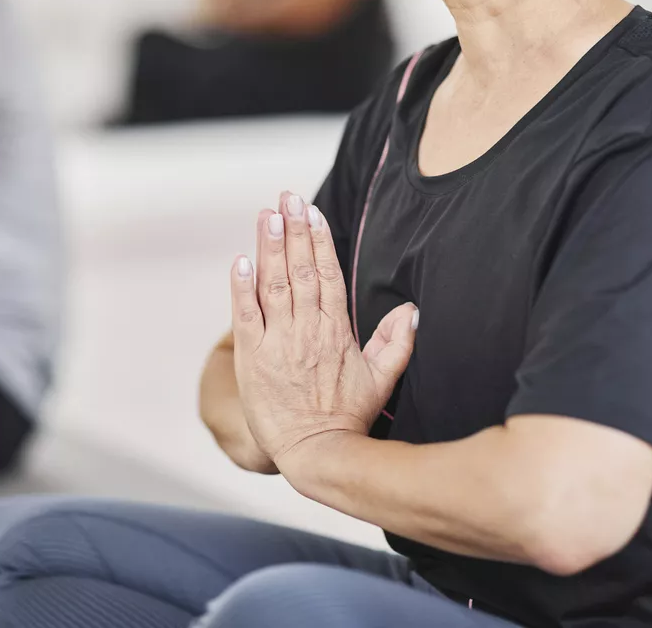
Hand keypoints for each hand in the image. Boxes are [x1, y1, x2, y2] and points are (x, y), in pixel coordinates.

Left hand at [229, 192, 417, 470]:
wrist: (316, 453)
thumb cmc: (349, 417)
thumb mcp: (382, 379)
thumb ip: (396, 342)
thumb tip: (411, 310)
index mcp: (337, 331)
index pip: (328, 274)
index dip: (320, 240)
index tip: (313, 211)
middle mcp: (307, 330)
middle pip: (300, 269)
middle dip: (293, 230)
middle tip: (287, 197)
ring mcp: (278, 342)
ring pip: (273, 285)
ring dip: (268, 247)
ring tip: (266, 214)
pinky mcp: (253, 358)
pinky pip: (245, 315)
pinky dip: (241, 287)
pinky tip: (240, 260)